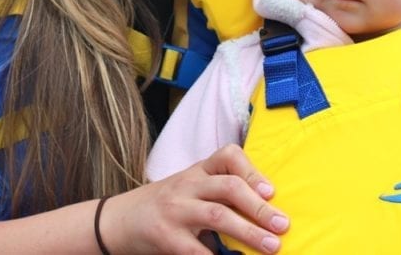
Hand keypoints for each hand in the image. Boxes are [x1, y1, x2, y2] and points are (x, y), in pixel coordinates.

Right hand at [100, 144, 288, 253]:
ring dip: (249, 232)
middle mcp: (187, 185)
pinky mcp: (166, 237)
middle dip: (259, 207)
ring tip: (271, 246)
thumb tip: (265, 212)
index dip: (252, 170)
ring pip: (218, 215)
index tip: (271, 190)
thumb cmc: (164, 206)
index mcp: (197, 171)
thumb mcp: (188, 189)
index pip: (227, 156)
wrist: (117, 221)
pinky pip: (197, 250)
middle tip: (282, 225)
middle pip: (228, 187)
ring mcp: (176, 210)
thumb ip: (218, 193)